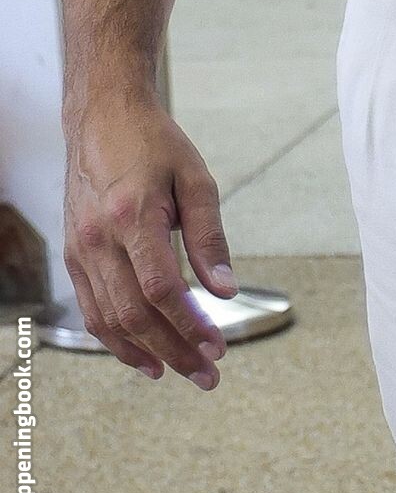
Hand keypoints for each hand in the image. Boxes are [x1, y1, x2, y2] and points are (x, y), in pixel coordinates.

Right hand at [64, 87, 236, 386]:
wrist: (102, 119)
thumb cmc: (154, 144)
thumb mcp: (195, 179)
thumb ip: (209, 236)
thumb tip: (225, 290)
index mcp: (132, 217)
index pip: (161, 288)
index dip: (189, 324)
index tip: (218, 346)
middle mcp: (98, 241)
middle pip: (135, 313)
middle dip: (173, 349)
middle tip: (207, 373)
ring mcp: (80, 251)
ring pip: (109, 319)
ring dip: (144, 352)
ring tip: (179, 371)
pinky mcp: (73, 255)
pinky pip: (91, 308)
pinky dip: (115, 338)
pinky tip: (141, 353)